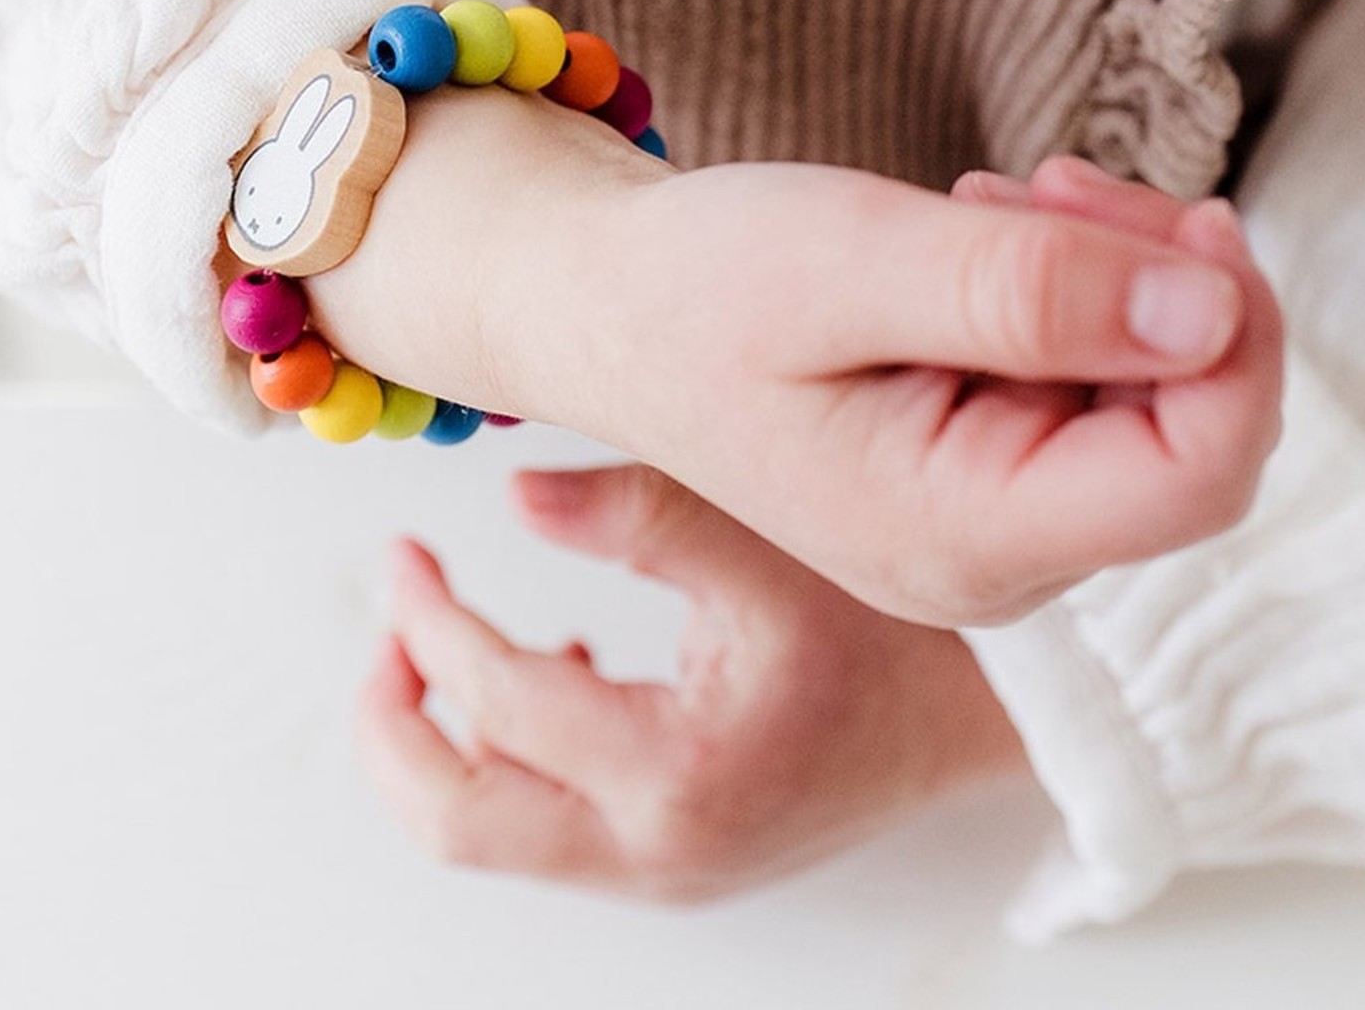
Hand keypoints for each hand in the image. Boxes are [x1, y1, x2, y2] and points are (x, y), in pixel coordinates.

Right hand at [311, 86, 1278, 624]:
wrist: (604, 307)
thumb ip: (1029, 292)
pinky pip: (1085, 393)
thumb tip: (1216, 309)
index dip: (1238, 338)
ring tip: (990, 203)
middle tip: (1054, 182)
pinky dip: (1066, 301)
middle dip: (1166, 291)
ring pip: (1145, 406)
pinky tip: (983, 241)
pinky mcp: (976, 478)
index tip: (1183, 217)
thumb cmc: (695, 285)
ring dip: (1110, 283)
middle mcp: (989, 561)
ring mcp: (984, 528)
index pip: (1199, 471)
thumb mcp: (853, 260)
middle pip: (1189, 437)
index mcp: (960, 534)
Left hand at [356, 464, 1027, 899]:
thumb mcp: (765, 545)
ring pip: (491, 837)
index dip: (429, 617)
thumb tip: (513, 494)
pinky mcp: (679, 861)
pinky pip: (548, 830)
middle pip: (457, 822)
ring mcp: (668, 869)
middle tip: (387, 630)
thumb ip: (637, 514)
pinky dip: (507, 763)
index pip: (499, 699)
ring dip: (439, 745)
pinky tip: (557, 667)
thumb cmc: (885, 625)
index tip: (402, 552)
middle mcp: (662, 847)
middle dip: (391, 724)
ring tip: (438, 647)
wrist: (977, 715)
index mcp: (680, 769)